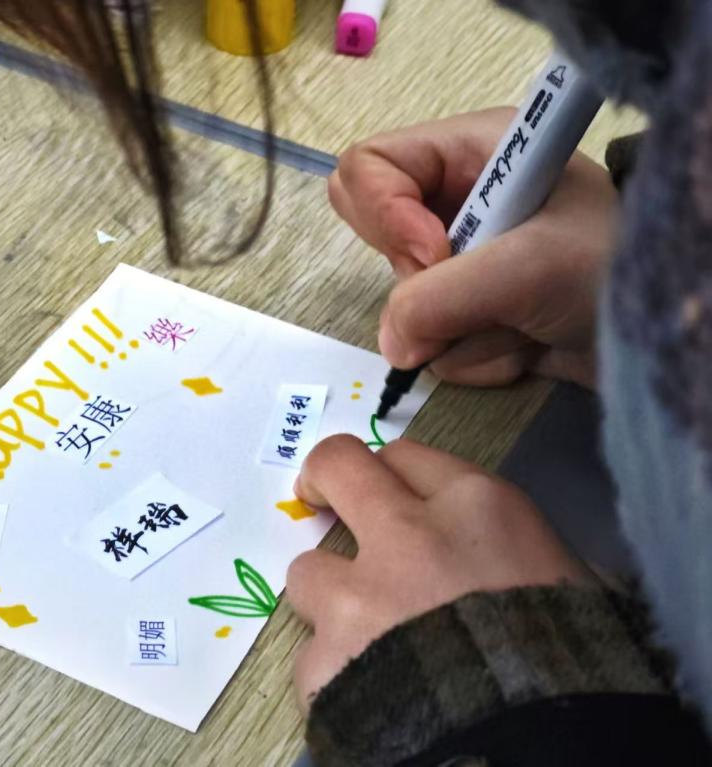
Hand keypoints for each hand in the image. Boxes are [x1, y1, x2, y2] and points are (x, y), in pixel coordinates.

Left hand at [286, 435, 594, 712]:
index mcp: (478, 508)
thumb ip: (505, 547)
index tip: (384, 491)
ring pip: (308, 571)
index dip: (392, 475)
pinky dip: (336, 675)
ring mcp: (357, 598)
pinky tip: (371, 698)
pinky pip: (313, 658)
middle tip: (322, 500)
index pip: (407, 455)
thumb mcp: (565, 582)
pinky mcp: (323, 662)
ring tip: (366, 641)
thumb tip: (483, 553)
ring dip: (331, 600)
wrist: (542, 754)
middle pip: (337, 467)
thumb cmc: (574, 668)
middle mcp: (407, 536)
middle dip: (323, 479)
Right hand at [328, 108, 618, 387]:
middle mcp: (457, 203)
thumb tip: (392, 343)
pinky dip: (479, 356)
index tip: (434, 256)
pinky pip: (433, 343)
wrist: (663, 336)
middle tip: (474, 294)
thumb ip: (440, 298)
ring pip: (406, 306)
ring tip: (526, 325)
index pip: (370, 168)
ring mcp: (461, 263)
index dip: (386, 215)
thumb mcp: (528, 268)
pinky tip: (528, 345)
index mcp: (470, 153)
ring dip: (465, 331)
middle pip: (378, 240)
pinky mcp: (469, 313)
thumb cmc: (611, 269)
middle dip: (422, 284)